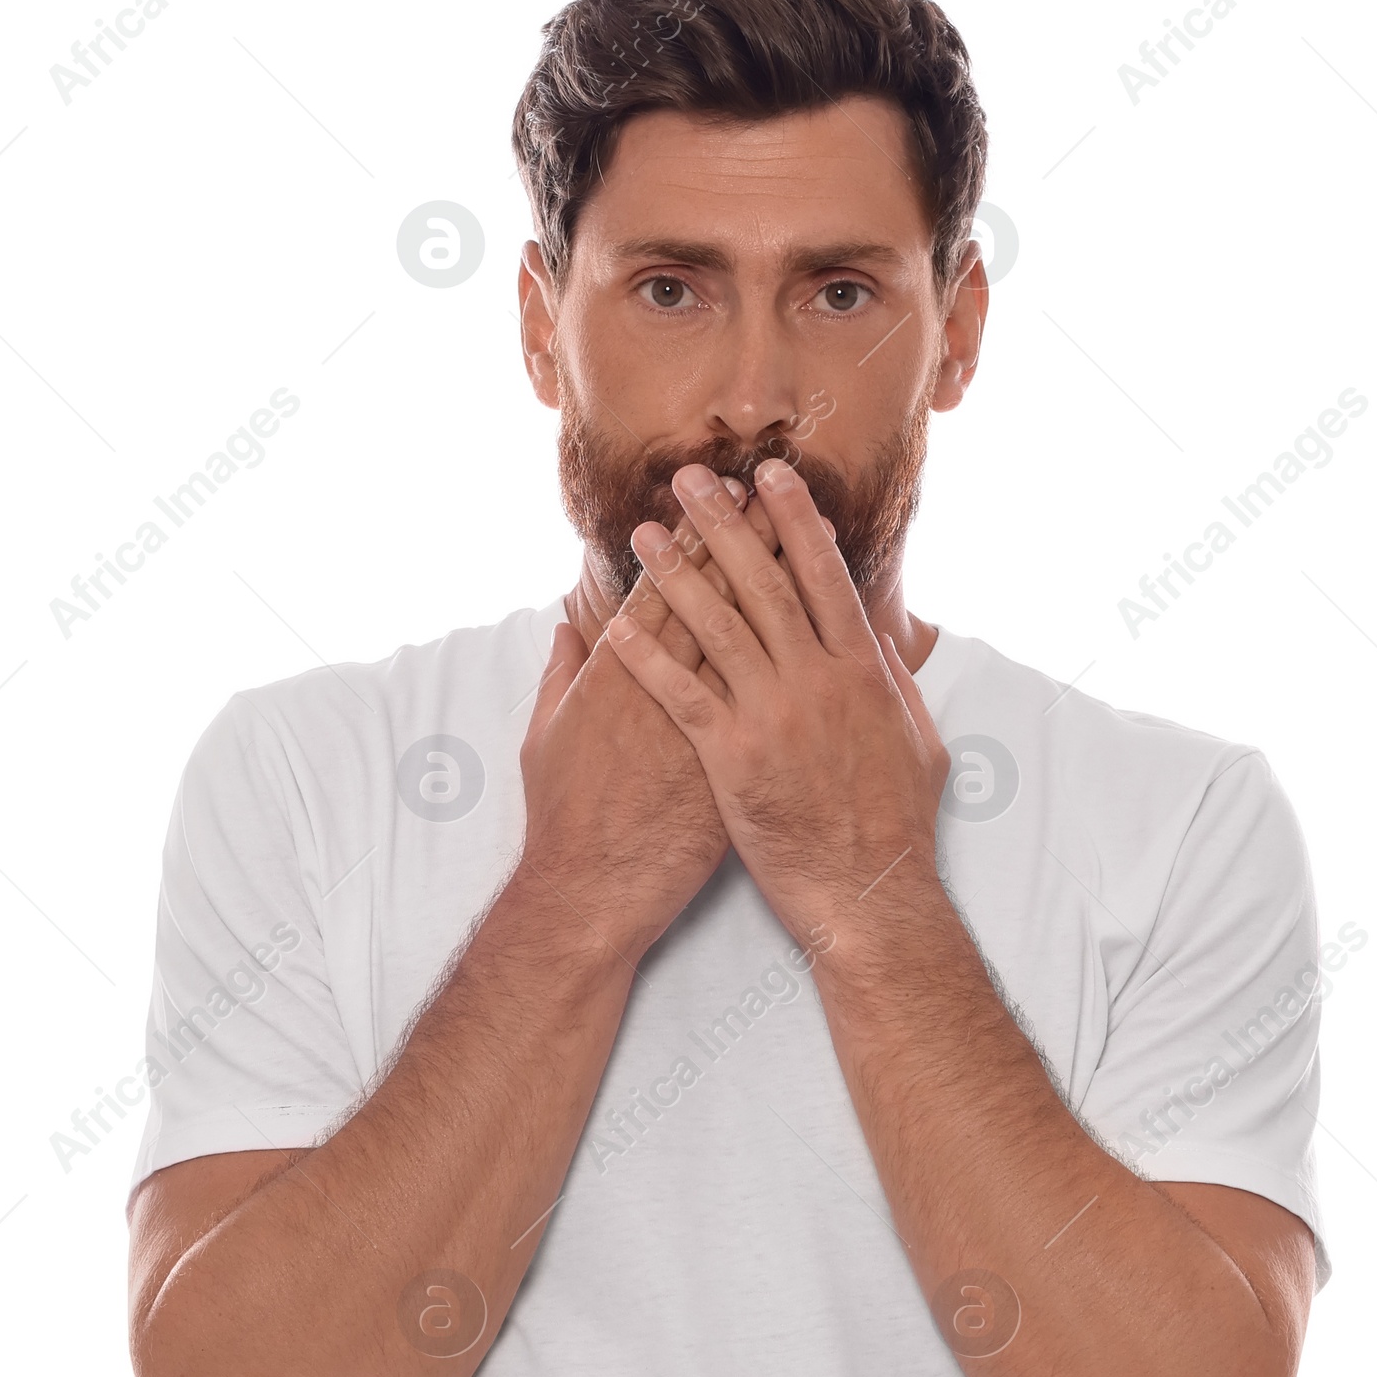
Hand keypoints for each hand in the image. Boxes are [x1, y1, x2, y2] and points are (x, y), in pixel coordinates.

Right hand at [517, 482, 784, 961]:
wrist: (597, 890)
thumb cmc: (565, 818)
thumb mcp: (545, 735)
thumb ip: (560, 675)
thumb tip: (567, 625)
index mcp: (620, 673)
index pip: (667, 587)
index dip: (700, 536)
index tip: (726, 492)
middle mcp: (673, 689)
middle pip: (724, 598)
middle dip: (752, 538)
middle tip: (778, 486)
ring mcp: (715, 726)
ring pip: (762, 640)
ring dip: (788, 585)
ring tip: (816, 535)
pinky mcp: (743, 763)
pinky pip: (781, 705)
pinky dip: (806, 666)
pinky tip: (831, 632)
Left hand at [606, 460, 948, 951]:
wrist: (869, 895)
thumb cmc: (897, 827)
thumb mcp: (919, 743)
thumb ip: (899, 685)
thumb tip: (889, 642)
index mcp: (864, 670)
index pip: (825, 575)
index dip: (795, 520)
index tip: (771, 477)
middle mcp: (817, 681)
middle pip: (764, 583)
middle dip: (726, 524)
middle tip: (691, 478)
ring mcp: (772, 716)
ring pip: (716, 627)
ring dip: (676, 574)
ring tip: (644, 534)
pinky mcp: (732, 758)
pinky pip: (680, 693)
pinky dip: (646, 656)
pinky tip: (614, 626)